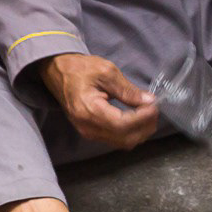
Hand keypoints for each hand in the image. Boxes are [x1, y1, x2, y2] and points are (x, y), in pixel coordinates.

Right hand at [40, 53, 157, 149]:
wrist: (57, 71)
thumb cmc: (79, 68)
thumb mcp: (106, 71)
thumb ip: (127, 89)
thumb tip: (148, 101)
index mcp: (88, 110)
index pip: (122, 124)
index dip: (142, 118)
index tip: (154, 106)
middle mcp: (87, 126)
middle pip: (125, 138)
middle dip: (145, 127)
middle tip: (154, 110)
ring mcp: (87, 132)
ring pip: (122, 142)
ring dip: (139, 132)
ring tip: (148, 114)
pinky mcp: (89, 132)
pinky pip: (115, 139)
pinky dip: (130, 132)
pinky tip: (136, 119)